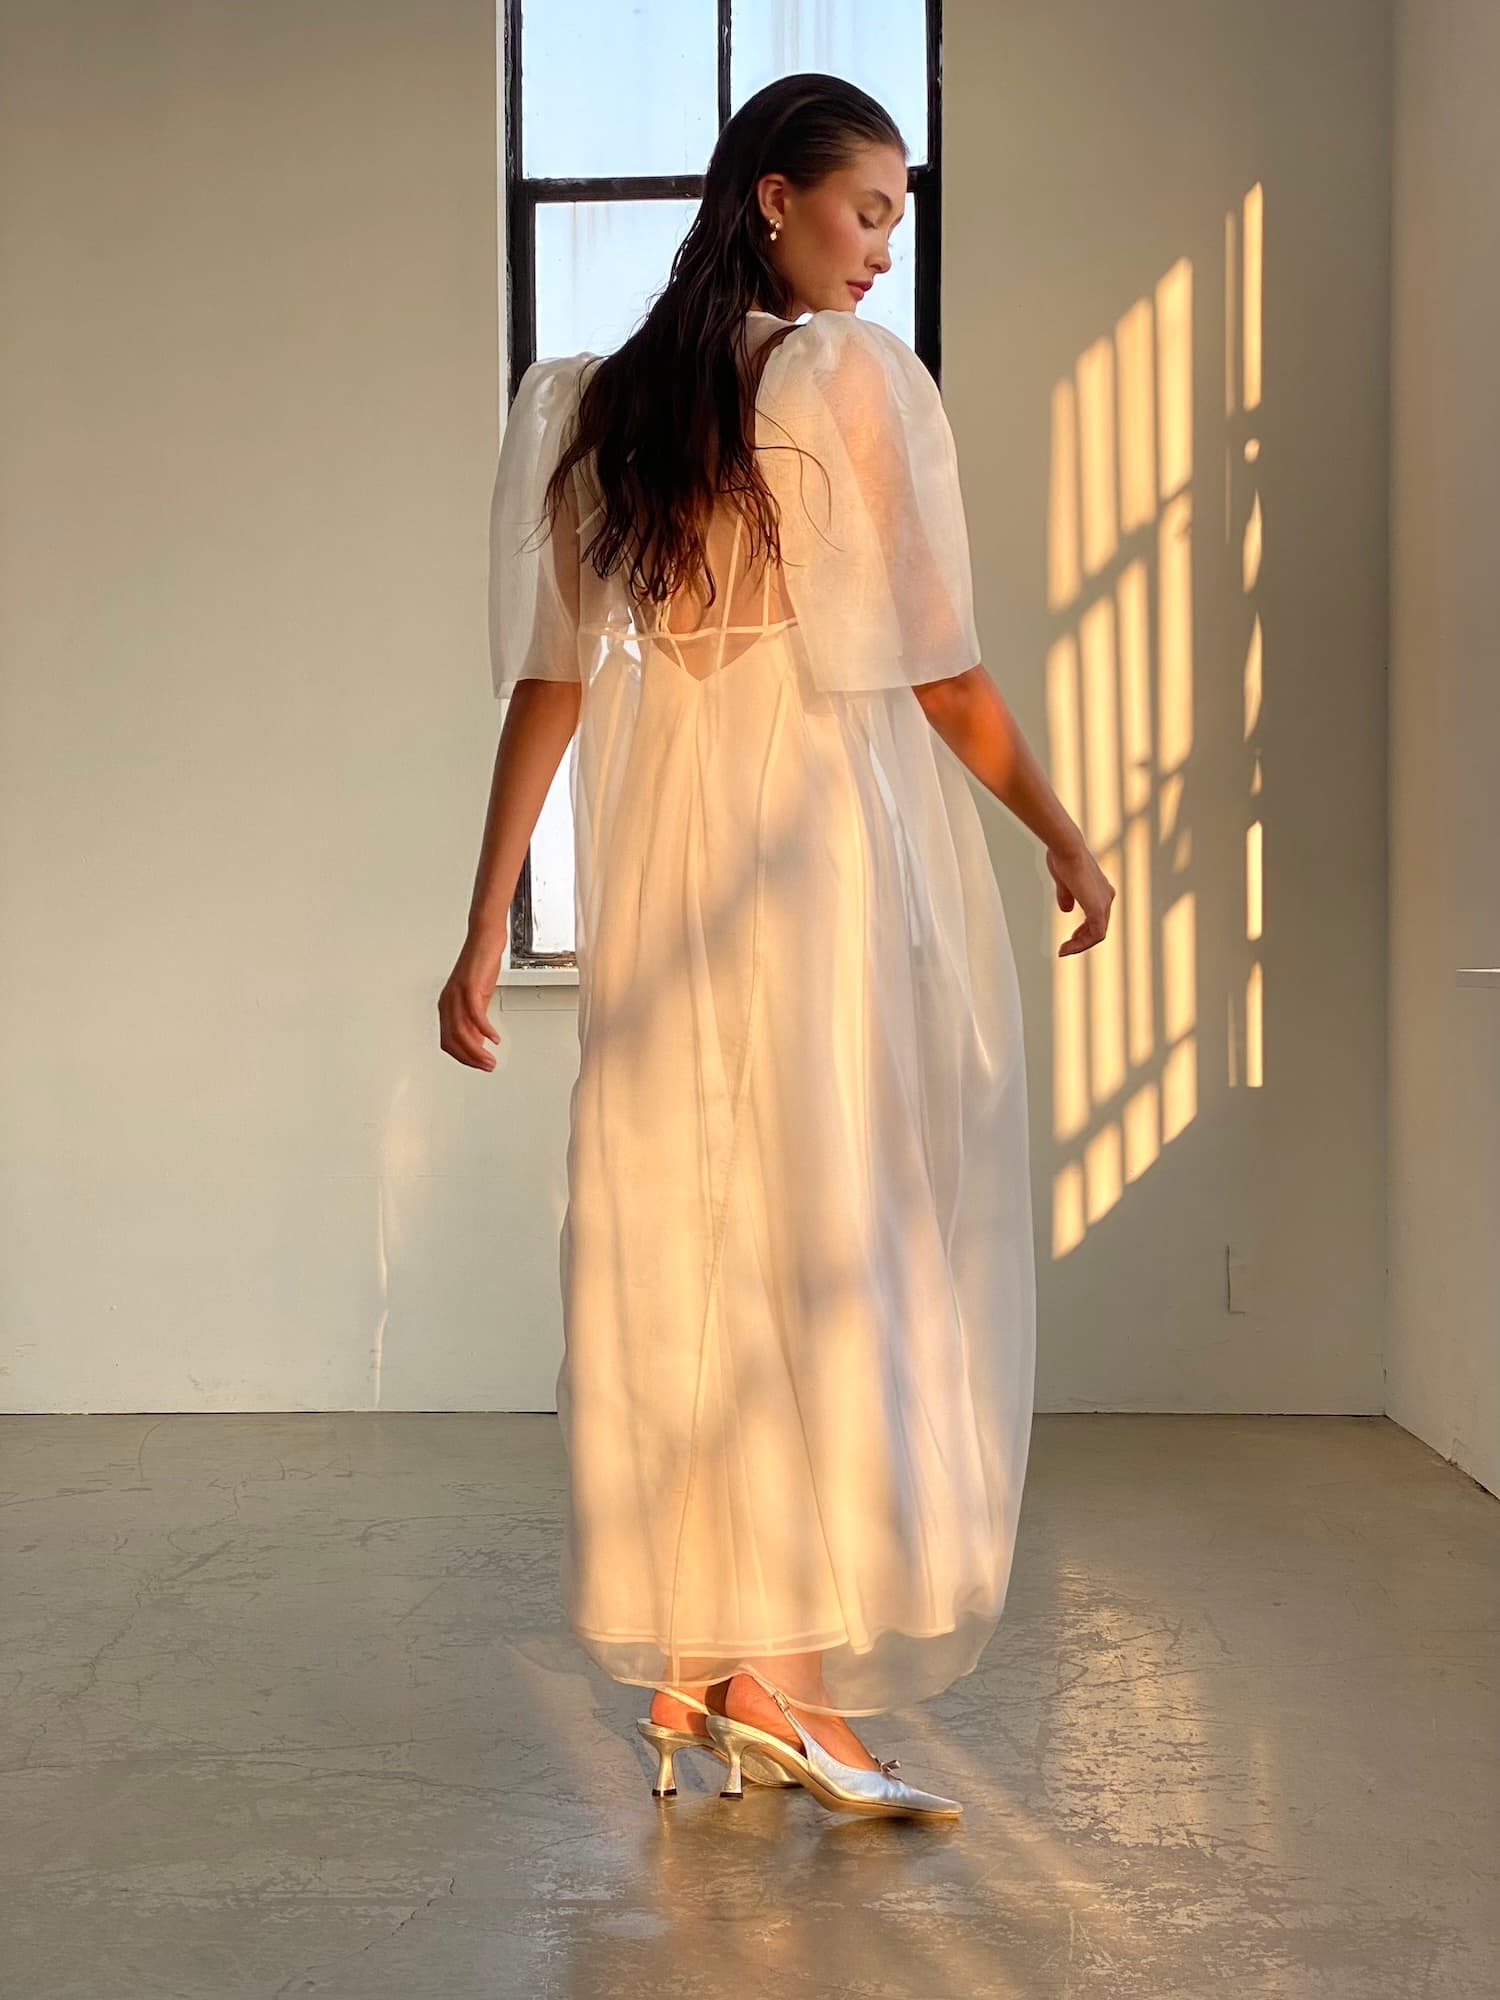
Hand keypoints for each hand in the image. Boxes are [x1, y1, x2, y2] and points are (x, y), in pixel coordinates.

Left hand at [438, 934, 503, 1070]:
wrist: (485, 937)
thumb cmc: (481, 962)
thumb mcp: (478, 996)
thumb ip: (475, 1018)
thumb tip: (478, 1039)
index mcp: (447, 1005)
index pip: (448, 1041)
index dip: (463, 1057)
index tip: (478, 1065)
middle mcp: (448, 1001)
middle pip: (452, 1040)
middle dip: (470, 1059)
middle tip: (486, 1066)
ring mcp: (457, 994)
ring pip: (461, 1032)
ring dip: (477, 1050)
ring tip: (490, 1059)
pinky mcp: (469, 987)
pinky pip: (475, 1015)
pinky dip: (485, 1030)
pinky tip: (494, 1038)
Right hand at [1047, 839, 1114, 956]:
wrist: (1067, 848)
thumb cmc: (1063, 857)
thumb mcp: (1064, 882)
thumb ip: (1067, 896)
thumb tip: (1066, 910)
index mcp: (1100, 889)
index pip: (1096, 917)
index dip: (1083, 931)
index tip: (1070, 939)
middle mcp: (1106, 896)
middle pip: (1098, 927)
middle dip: (1082, 940)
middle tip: (1066, 948)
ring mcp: (1104, 902)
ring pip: (1097, 934)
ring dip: (1080, 945)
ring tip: (1065, 950)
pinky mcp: (1097, 909)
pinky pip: (1095, 935)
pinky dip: (1081, 944)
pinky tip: (1067, 947)